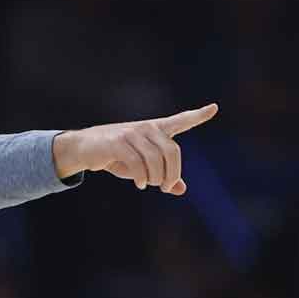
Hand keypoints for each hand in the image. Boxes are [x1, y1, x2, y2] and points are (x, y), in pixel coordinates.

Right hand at [52, 103, 217, 194]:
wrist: (84, 148)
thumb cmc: (115, 157)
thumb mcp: (141, 167)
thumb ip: (161, 175)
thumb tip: (181, 189)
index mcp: (155, 130)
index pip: (180, 121)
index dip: (198, 116)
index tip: (214, 108)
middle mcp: (146, 128)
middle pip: (172, 151)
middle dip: (172, 173)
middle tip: (166, 187)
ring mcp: (132, 133)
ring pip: (155, 158)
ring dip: (157, 177)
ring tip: (150, 185)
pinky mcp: (117, 142)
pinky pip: (137, 162)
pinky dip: (142, 177)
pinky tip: (140, 184)